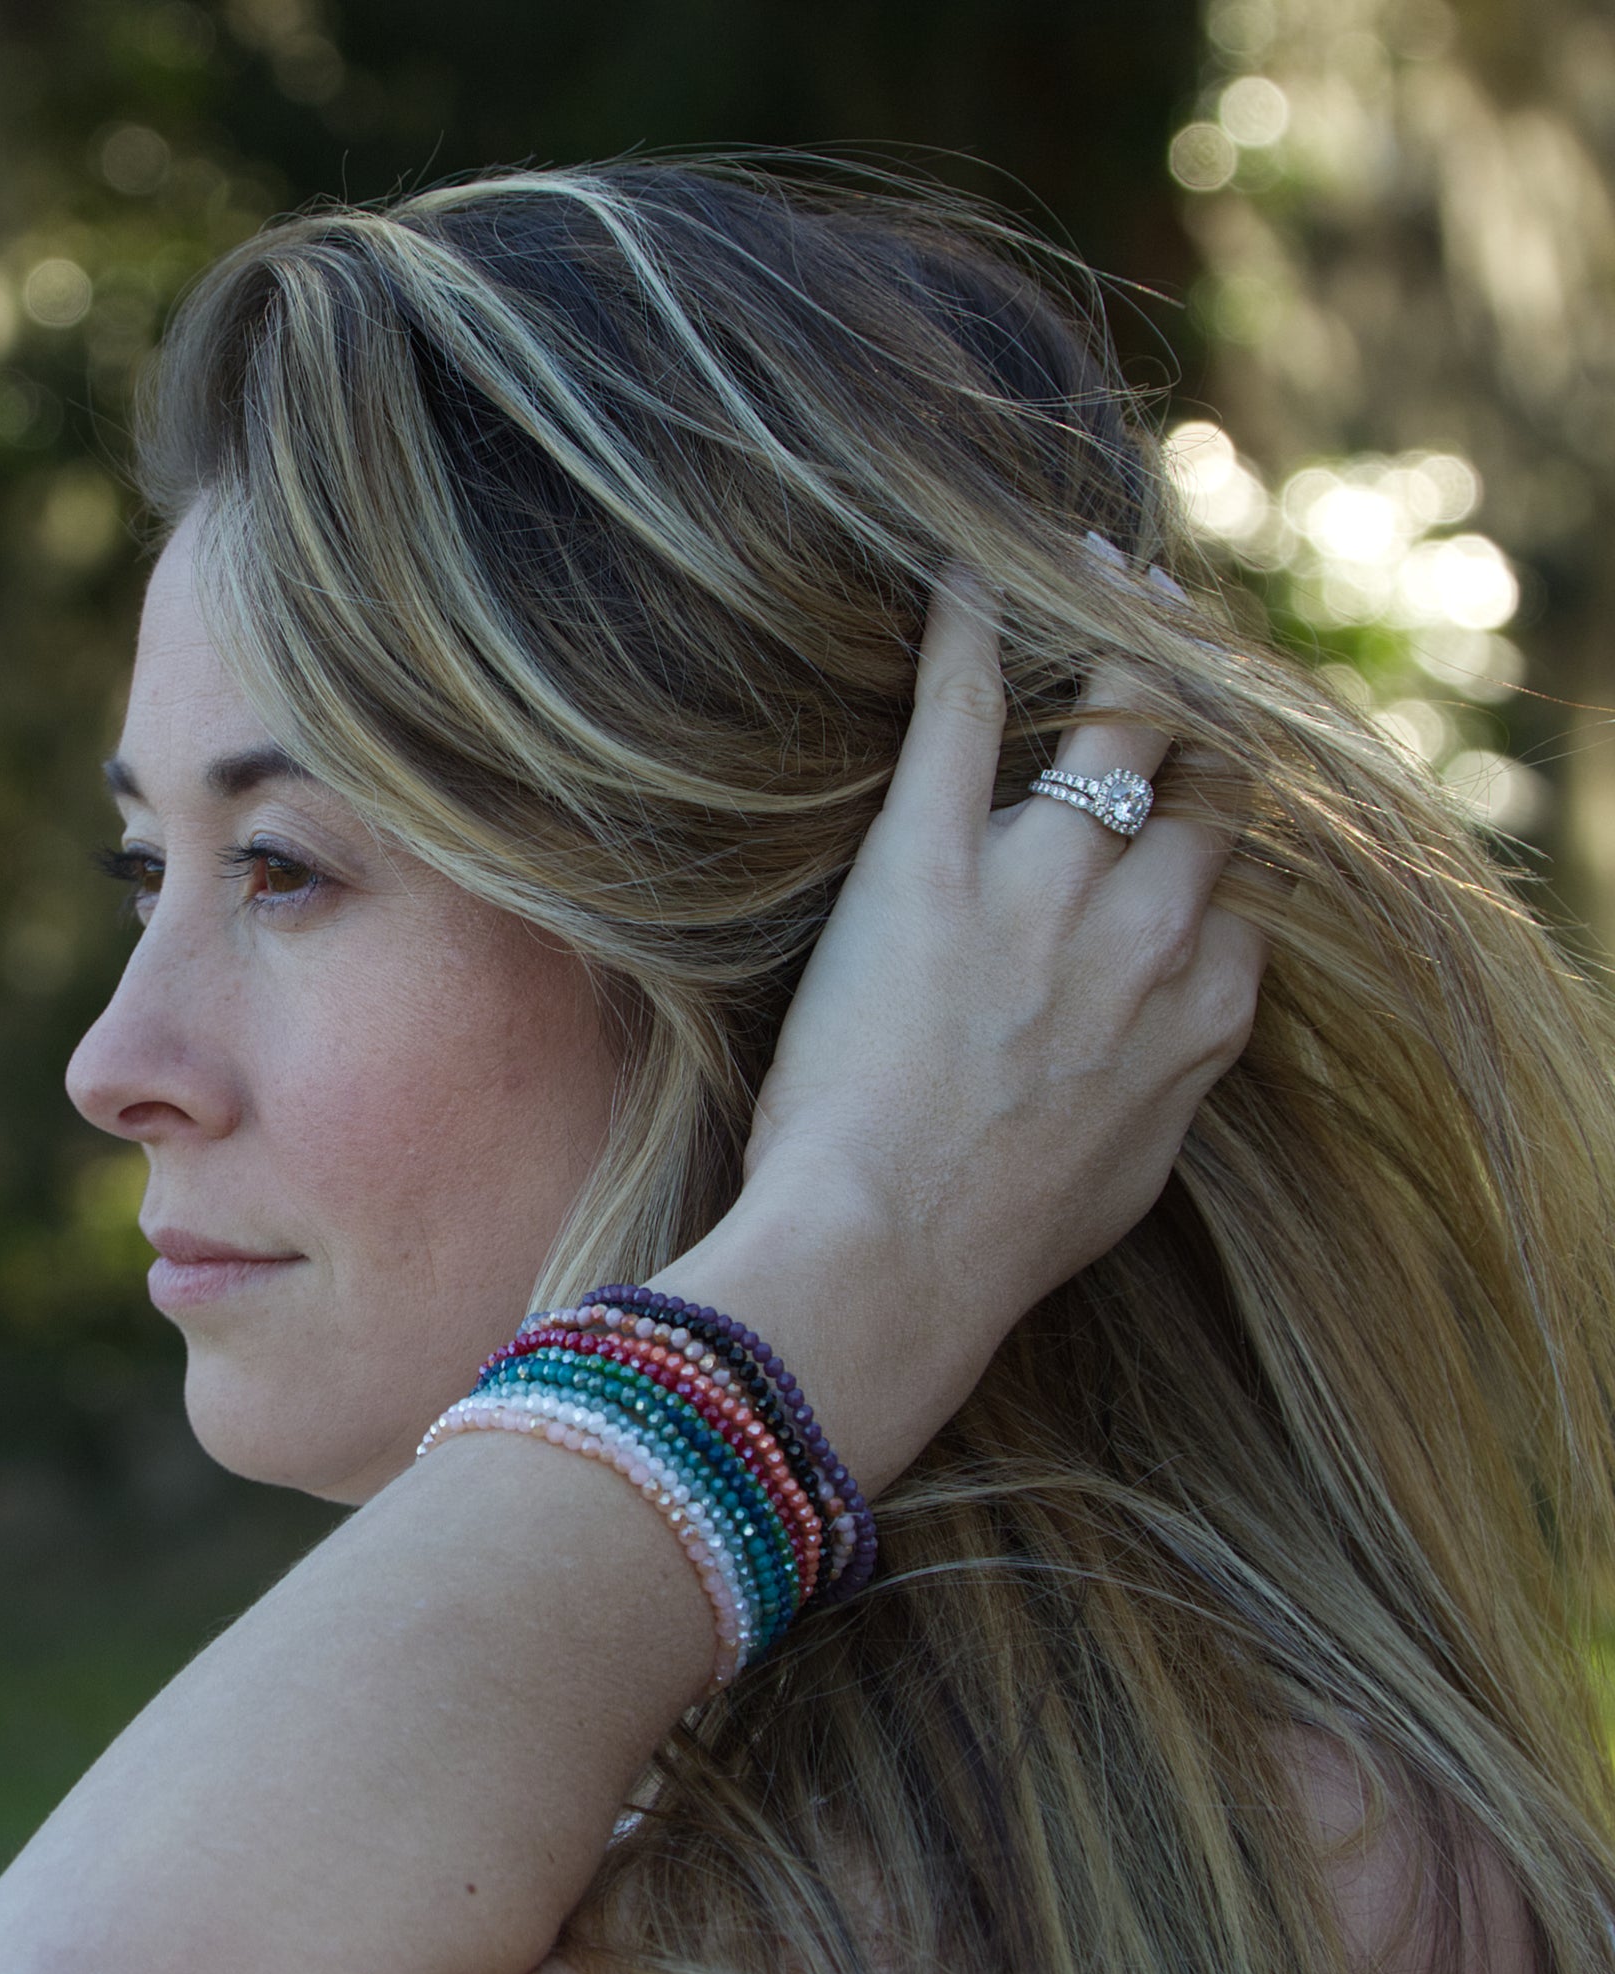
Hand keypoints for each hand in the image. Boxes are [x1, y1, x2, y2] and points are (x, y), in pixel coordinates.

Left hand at [667, 566, 1267, 1489]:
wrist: (890, 1258)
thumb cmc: (990, 1247)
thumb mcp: (1125, 1182)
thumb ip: (1164, 1092)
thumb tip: (1166, 1061)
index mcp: (1200, 1008)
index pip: (1234, 886)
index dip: (1205, 844)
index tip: (1178, 820)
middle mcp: (1146, 925)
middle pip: (1200, 784)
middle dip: (1193, 722)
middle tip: (1165, 665)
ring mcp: (1043, 880)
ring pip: (1117, 719)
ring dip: (1121, 648)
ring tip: (1105, 580)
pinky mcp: (930, 856)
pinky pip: (961, 707)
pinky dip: (969, 625)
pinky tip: (969, 562)